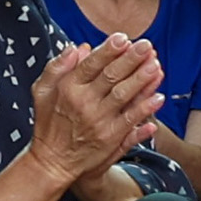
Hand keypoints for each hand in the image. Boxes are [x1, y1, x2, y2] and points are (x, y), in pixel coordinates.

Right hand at [26, 32, 166, 179]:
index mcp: (68, 89)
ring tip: (156, 65)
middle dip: (131, 59)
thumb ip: (57, 67)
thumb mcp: (42, 91)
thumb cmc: (49, 122)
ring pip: (124, 96)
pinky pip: (131, 119)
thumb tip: (78, 47)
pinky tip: (158, 97)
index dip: (108, 50)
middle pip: (111, 76)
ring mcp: (98, 121)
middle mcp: (83, 103)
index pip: (91, 64)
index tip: (123, 38)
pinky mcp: (110, 138)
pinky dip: (145, 108)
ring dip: (142, 80)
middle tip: (147, 45)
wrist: (53, 162)